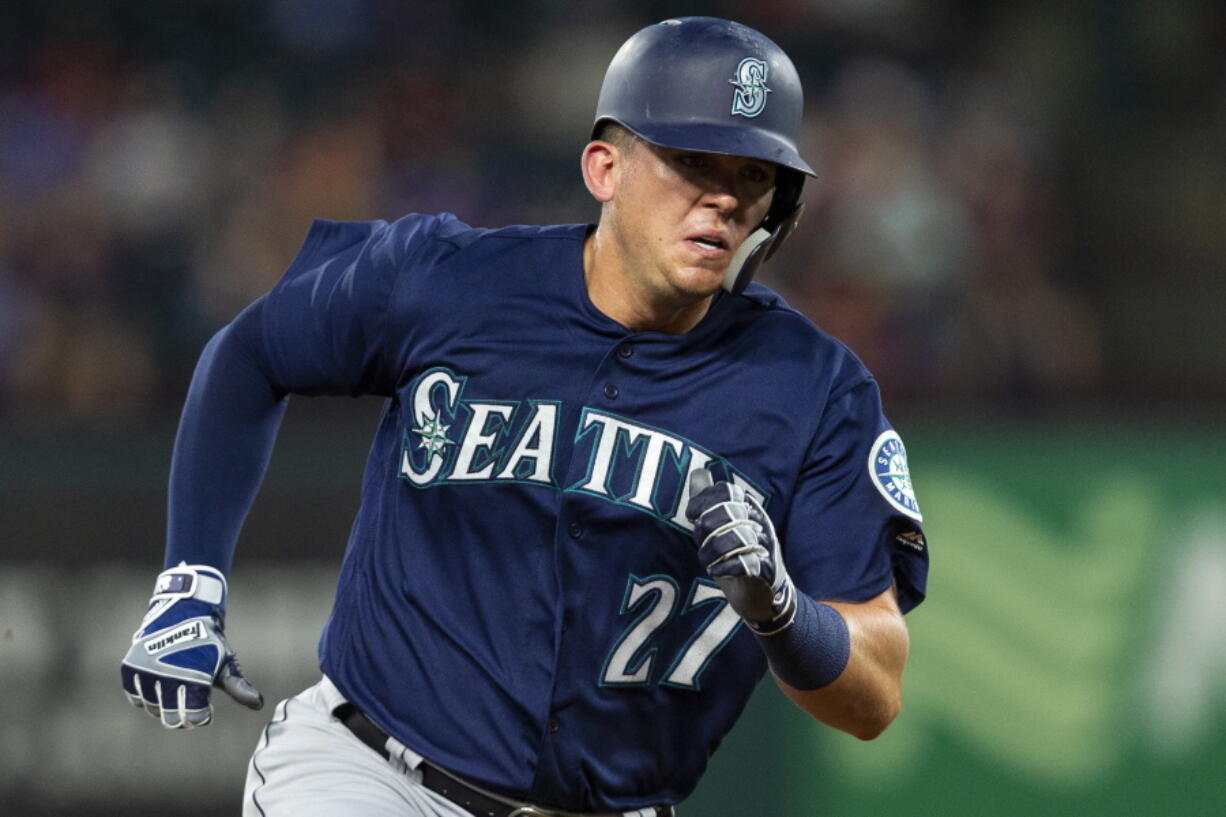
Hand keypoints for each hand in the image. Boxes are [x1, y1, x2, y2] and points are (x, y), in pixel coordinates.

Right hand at [121, 563, 262, 727]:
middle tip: (189, 702)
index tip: (206, 710)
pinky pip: (135, 697)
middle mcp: (168, 676)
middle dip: (183, 715)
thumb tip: (259, 705)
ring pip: (152, 709)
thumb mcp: (226, 663)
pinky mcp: (131, 667)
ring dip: (163, 705)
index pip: (194, 718)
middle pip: (171, 718)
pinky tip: (159, 685)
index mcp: (194, 678)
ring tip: (175, 688)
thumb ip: (239, 687)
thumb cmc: (209, 642)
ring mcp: (147, 671)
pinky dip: (146, 695)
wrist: (184, 611)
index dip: (201, 717)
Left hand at [686, 470, 796, 633]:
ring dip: (712, 551)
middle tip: (700, 542)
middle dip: (705, 528)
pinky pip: (746, 563)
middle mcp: (760, 523)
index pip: (726, 490)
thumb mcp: (720, 526)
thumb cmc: (736, 556)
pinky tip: (716, 572)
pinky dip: (726, 568)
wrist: (760, 594)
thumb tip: (699, 472)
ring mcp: (765, 546)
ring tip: (707, 561)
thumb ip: (708, 500)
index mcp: (748, 508)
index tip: (692, 515)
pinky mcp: (767, 571)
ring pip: (737, 537)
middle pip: (728, 512)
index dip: (703, 500)